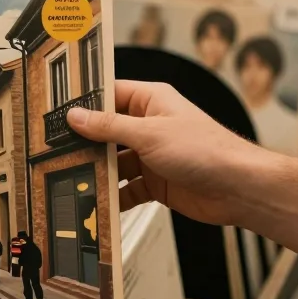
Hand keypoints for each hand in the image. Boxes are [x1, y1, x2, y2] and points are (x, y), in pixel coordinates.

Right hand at [67, 80, 265, 228]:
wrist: (239, 188)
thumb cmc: (207, 150)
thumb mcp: (149, 133)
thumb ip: (109, 126)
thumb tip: (77, 116)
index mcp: (151, 102)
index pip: (109, 96)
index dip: (85, 104)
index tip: (59, 113)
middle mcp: (150, 126)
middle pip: (107, 133)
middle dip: (87, 145)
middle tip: (58, 153)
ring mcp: (152, 155)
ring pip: (114, 163)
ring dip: (99, 174)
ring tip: (76, 180)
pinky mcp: (155, 182)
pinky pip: (127, 188)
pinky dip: (115, 197)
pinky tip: (101, 203)